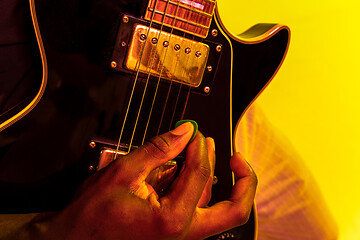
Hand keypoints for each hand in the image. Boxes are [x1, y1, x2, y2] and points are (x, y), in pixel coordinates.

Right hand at [33, 122, 256, 239]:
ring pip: (216, 210)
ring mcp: (181, 236)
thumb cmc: (93, 217)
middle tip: (238, 158)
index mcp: (172, 220)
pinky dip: (200, 189)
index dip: (198, 147)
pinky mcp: (174, 232)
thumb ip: (158, 150)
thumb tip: (183, 132)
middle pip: (234, 212)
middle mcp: (183, 233)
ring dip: (219, 179)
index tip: (193, 132)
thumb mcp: (123, 173)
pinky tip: (190, 169)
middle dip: (243, 181)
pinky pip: (198, 210)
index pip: (200, 174)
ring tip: (207, 151)